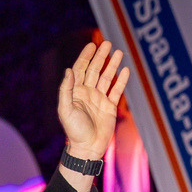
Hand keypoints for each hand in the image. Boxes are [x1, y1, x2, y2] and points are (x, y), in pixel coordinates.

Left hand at [57, 41, 129, 160]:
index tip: (92, 44)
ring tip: (119, 52)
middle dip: (100, 57)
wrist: (87, 148)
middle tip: (107, 43)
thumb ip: (66, 90)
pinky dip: (121, 80)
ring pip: (106, 78)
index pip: (80, 70)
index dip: (85, 57)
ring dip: (112, 65)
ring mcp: (99, 99)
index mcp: (75, 93)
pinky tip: (125, 70)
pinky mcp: (109, 107)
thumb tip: (69, 70)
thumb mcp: (66, 110)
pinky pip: (116, 90)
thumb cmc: (74, 131)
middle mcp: (87, 93)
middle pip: (94, 70)